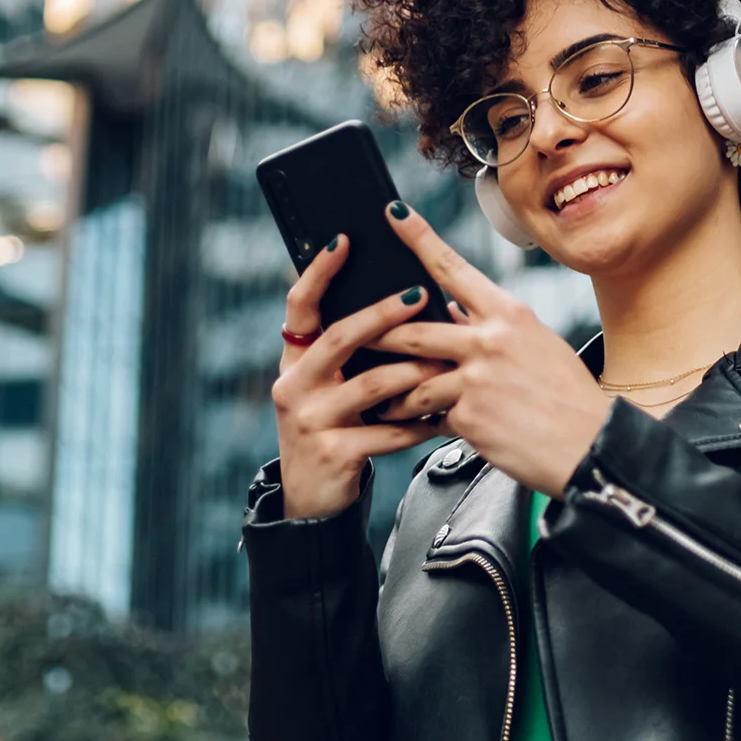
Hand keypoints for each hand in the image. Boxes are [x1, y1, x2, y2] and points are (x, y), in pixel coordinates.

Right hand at [271, 235, 449, 517]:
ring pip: (370, 385)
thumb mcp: (328, 388)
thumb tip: (400, 302)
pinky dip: (419, 423)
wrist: (312, 500)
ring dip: (414, 373)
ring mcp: (310, 420)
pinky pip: (386, 432)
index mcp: (294, 361)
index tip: (344, 240)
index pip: (300, 305)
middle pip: (338, 337)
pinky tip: (443, 417)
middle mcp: (294, 385)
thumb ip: (350, 354)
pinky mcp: (333, 452)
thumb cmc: (333, 430)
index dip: (318, 271)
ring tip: (446, 365)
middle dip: (381, 314)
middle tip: (418, 295)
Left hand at [368, 202, 613, 499]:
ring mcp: (477, 379)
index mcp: (509, 314)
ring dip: (393, 392)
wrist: (592, 447)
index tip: (392, 213)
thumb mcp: (537, 347)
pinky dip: (422, 424)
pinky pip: (430, 417)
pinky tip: (418, 430)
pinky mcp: (470, 417)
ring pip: (413, 378)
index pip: (453, 267)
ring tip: (380, 401)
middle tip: (351, 333)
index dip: (418, 238)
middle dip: (377, 333)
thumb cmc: (568, 398)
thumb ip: (492, 329)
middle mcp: (490, 340)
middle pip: (413, 328)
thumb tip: (454, 313)